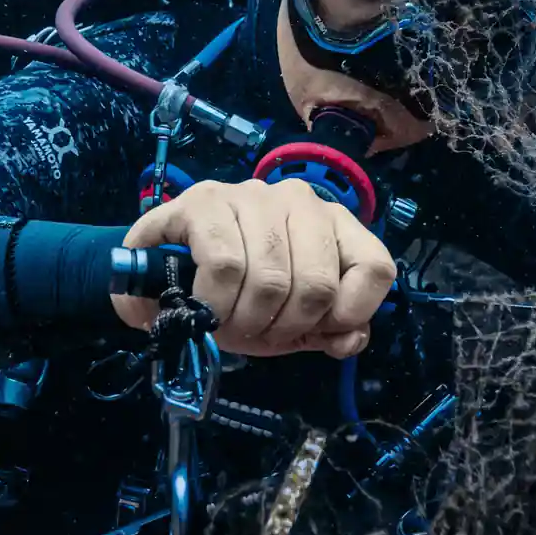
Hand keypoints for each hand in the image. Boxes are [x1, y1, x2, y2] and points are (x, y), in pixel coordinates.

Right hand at [118, 178, 396, 358]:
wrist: (160, 277)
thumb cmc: (237, 296)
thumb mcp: (292, 322)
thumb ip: (331, 331)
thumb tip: (350, 339)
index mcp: (333, 225)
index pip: (375, 267)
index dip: (350, 314)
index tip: (314, 332)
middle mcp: (299, 199)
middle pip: (317, 284)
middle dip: (284, 328)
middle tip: (256, 334)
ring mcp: (252, 195)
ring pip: (272, 277)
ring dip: (244, 321)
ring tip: (225, 324)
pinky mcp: (204, 200)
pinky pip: (224, 263)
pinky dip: (215, 301)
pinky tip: (204, 307)